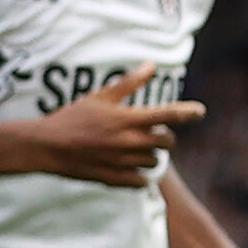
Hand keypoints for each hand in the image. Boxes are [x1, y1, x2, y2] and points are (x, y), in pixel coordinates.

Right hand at [13, 65, 201, 186]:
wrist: (46, 146)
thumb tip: (151, 65)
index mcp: (129, 120)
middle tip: (148, 132)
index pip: (169, 115)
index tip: (200, 111)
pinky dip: (140, 176)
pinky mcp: (115, 179)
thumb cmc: (73, 117)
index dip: (189, 112)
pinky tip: (129, 167)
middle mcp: (131, 142)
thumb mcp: (100, 97)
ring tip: (132, 148)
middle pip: (167, 142)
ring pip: (155, 161)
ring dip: (150, 154)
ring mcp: (124, 163)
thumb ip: (129, 83)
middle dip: (163, 136)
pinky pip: (141, 182)